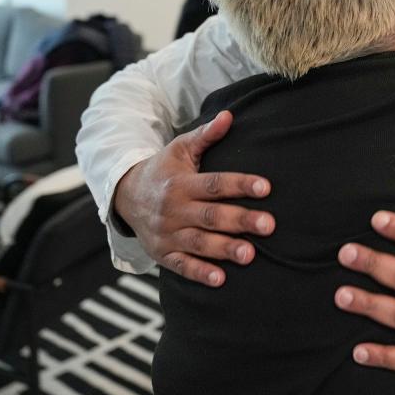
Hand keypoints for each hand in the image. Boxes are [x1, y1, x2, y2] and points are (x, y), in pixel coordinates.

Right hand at [113, 111, 274, 286]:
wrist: (124, 196)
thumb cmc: (163, 170)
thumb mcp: (180, 149)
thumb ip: (205, 135)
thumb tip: (229, 115)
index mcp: (181, 183)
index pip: (214, 183)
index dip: (240, 185)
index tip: (266, 187)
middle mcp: (174, 209)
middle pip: (211, 216)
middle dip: (240, 221)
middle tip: (269, 225)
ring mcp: (168, 234)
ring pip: (199, 243)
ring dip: (225, 249)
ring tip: (251, 255)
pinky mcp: (163, 254)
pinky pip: (181, 266)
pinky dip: (199, 273)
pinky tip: (220, 279)